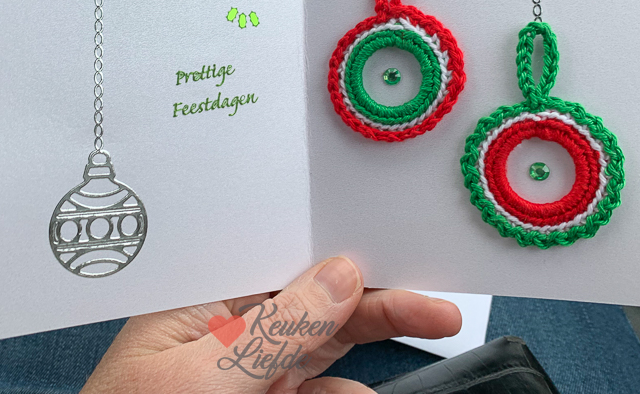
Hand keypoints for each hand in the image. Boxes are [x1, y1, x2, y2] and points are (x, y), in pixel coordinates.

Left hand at [82, 257, 460, 392]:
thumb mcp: (208, 378)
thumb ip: (278, 329)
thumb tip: (341, 273)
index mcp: (197, 306)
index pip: (280, 266)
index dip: (341, 258)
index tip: (400, 259)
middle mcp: (224, 337)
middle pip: (314, 309)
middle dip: (376, 309)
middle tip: (442, 312)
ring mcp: (244, 380)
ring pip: (325, 357)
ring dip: (369, 357)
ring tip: (420, 341)